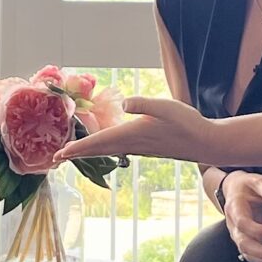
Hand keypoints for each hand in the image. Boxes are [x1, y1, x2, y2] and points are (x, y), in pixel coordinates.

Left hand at [54, 95, 217, 165]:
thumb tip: (124, 102)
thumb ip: (144, 104)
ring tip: (71, 153)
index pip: (99, 142)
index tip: (60, 154)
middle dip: (76, 153)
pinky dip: (101, 149)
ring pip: (106, 151)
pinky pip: (115, 149)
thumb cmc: (187, 123)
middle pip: (98, 150)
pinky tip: (100, 147)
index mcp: (132, 134)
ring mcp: (138, 147)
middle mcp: (132, 144)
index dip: (78, 148)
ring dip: (87, 152)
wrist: (205, 143)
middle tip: (56, 158)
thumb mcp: (166, 107)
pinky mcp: (144, 146)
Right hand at [220, 172, 261, 261]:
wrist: (234, 190)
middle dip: (261, 252)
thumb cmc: (248, 185)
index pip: (242, 223)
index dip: (257, 231)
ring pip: (246, 252)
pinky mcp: (245, 240)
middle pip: (243, 242)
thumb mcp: (257, 180)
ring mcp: (238, 234)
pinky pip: (251, 255)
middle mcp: (233, 224)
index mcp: (235, 208)